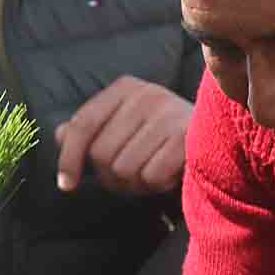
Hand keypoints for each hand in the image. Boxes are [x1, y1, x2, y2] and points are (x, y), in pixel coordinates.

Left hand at [54, 77, 191, 196]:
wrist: (218, 142)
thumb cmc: (160, 140)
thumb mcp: (123, 130)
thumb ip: (89, 131)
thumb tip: (57, 135)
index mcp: (125, 89)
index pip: (83, 124)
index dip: (69, 158)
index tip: (66, 186)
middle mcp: (145, 94)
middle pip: (101, 154)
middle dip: (112, 176)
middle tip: (134, 174)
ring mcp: (168, 112)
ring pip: (124, 169)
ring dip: (136, 183)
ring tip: (153, 171)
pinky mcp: (187, 136)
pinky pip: (150, 176)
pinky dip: (157, 184)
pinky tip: (171, 173)